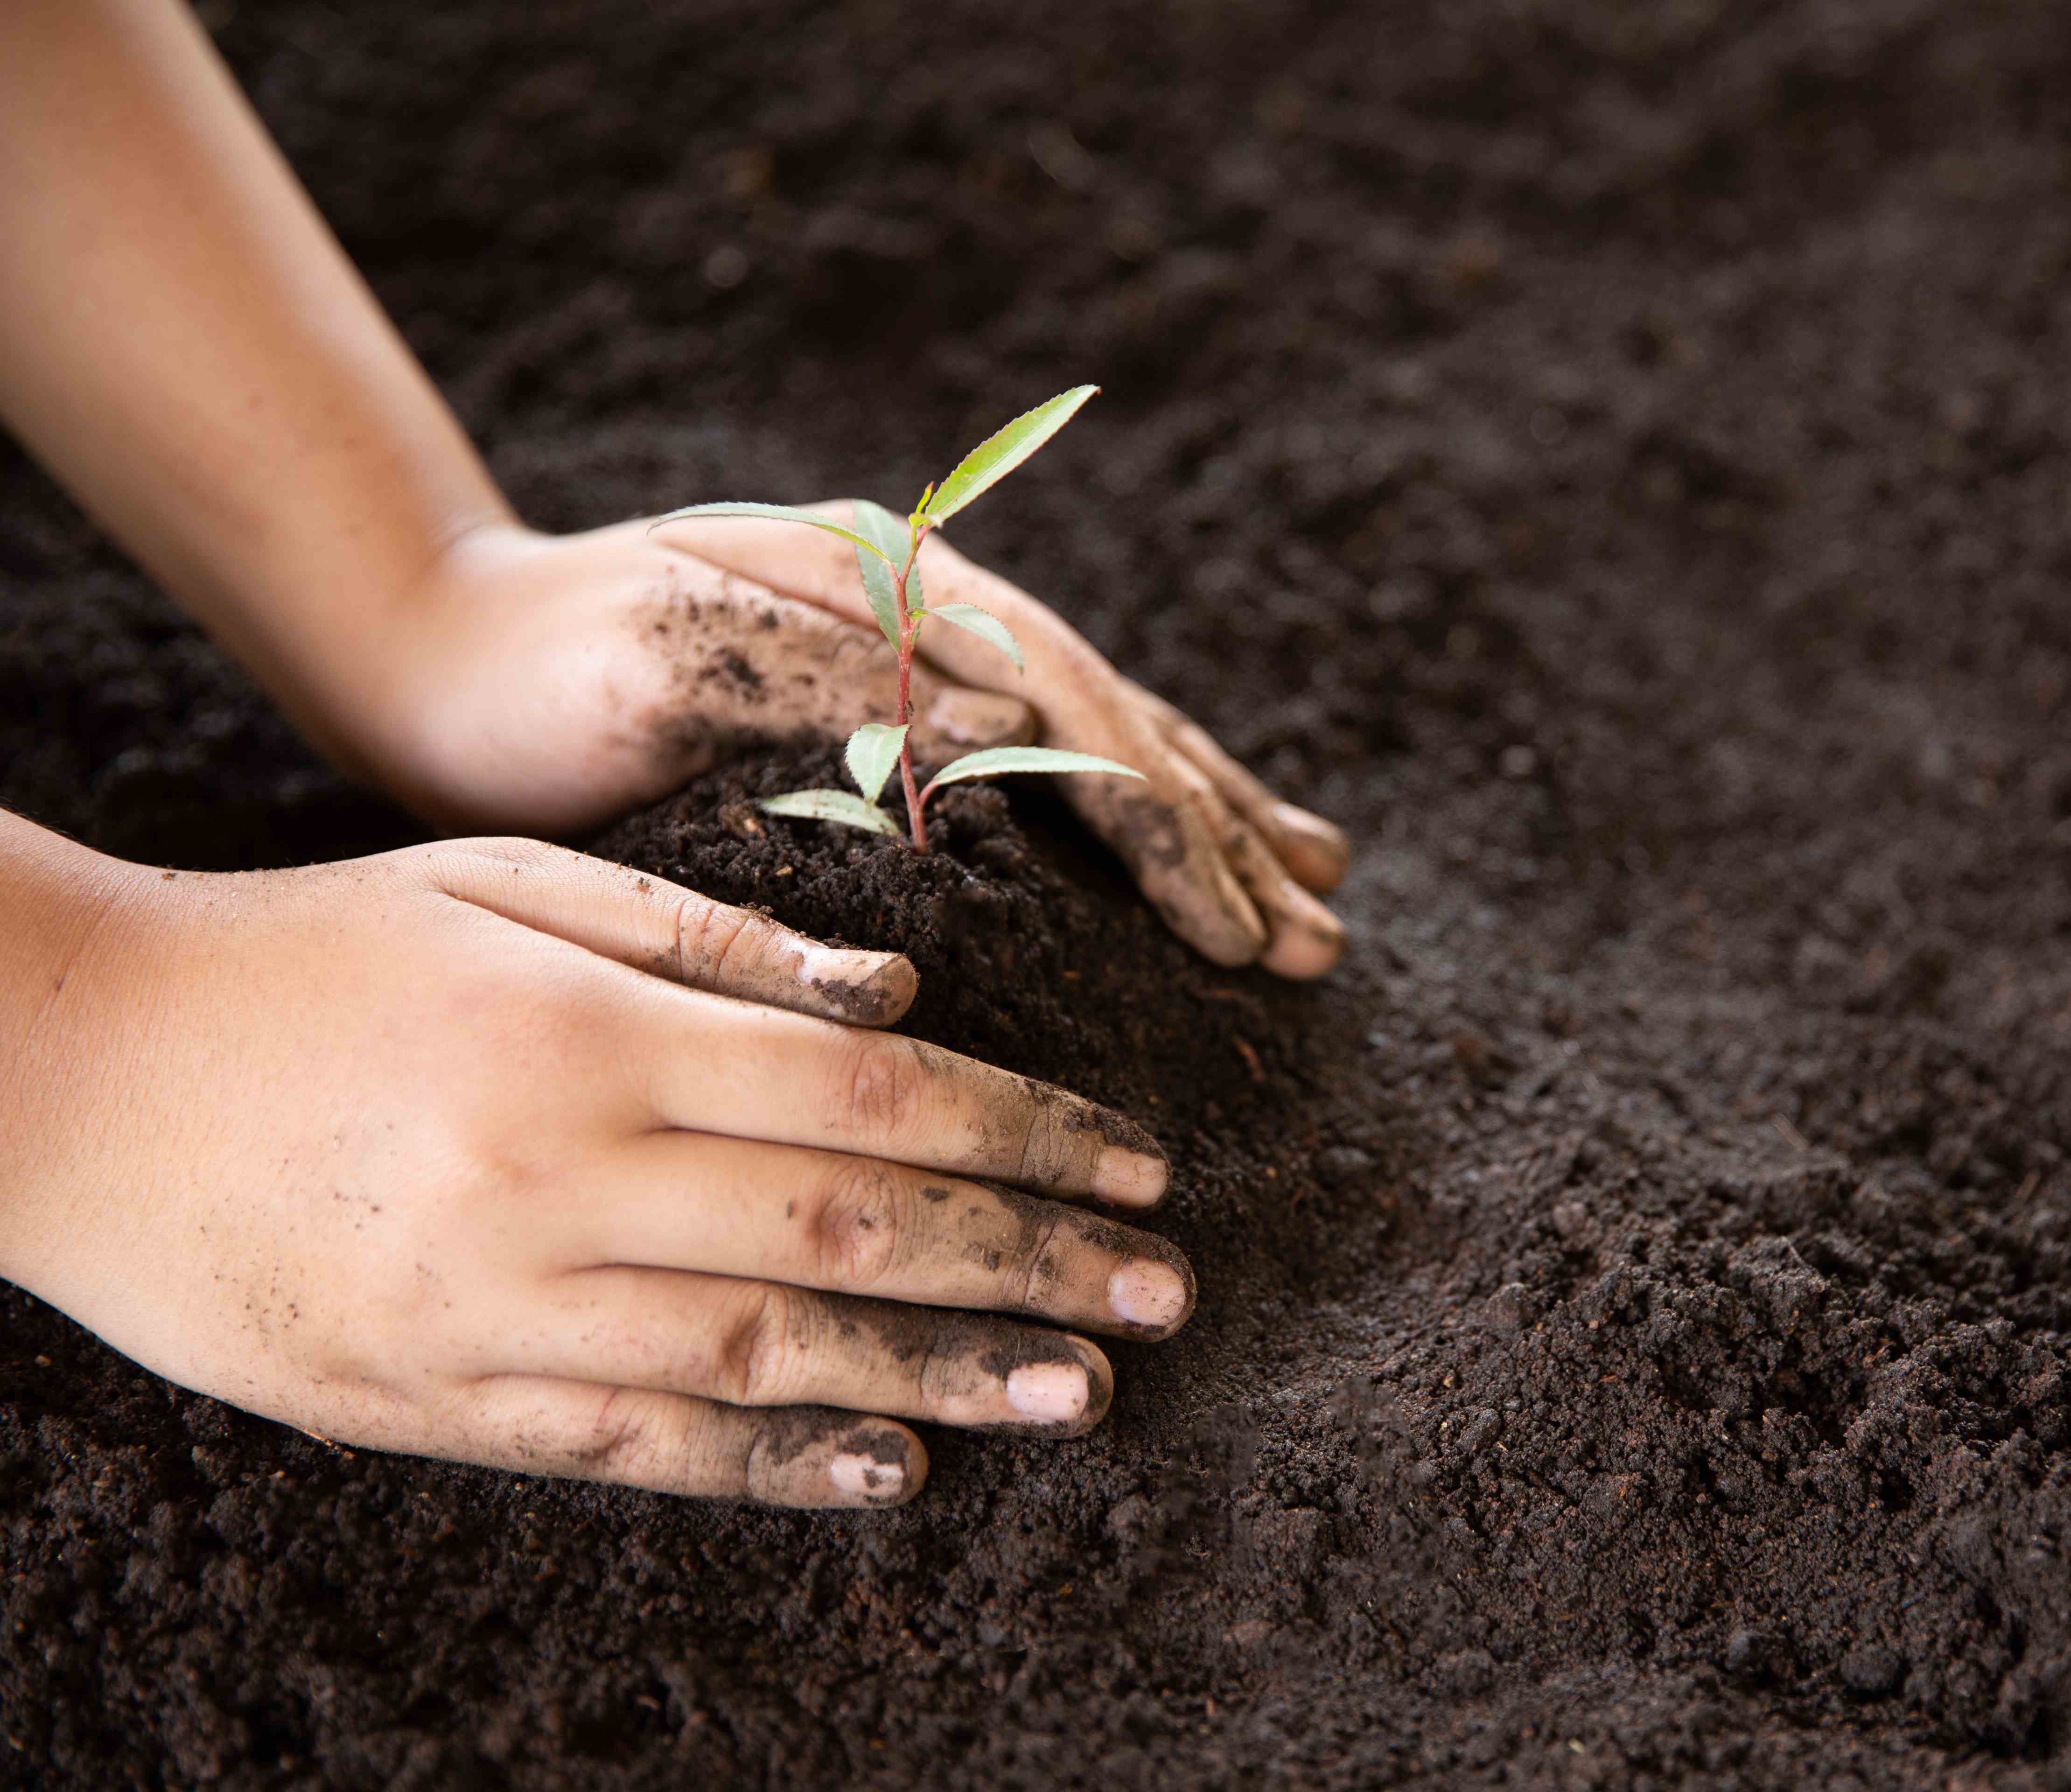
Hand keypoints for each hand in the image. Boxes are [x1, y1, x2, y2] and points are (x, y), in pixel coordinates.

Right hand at [0, 832, 1196, 1507]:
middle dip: (1030, 1263)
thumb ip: (706, 942)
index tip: (1137, 1164)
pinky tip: (888, 1464)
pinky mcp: (434, 1396)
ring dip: (944, 1374)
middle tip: (1168, 1293)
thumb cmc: (314, 953)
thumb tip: (898, 996)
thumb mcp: (502, 888)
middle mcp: (565, 1180)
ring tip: (1079, 1392)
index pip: (872, 1100)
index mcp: (595, 1040)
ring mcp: (498, 1304)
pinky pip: (637, 1445)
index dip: (1026, 1134)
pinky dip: (773, 1460)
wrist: (76, 1075)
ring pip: (771, 1355)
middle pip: (853, 1232)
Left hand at [368, 518, 1349, 976]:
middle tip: (1320, 943)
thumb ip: (828, 671)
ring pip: (1104, 736)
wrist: (426, 645)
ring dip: (1210, 821)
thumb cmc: (527, 668)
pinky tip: (1198, 851)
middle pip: (1114, 725)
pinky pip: (1047, 758)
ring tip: (1317, 893)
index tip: (1237, 931)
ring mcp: (921, 646)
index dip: (1165, 830)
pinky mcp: (896, 698)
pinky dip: (1133, 808)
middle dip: (1221, 837)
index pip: (1069, 721)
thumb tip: (1007, 711)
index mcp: (890, 589)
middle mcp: (930, 604)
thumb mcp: (657, 656)